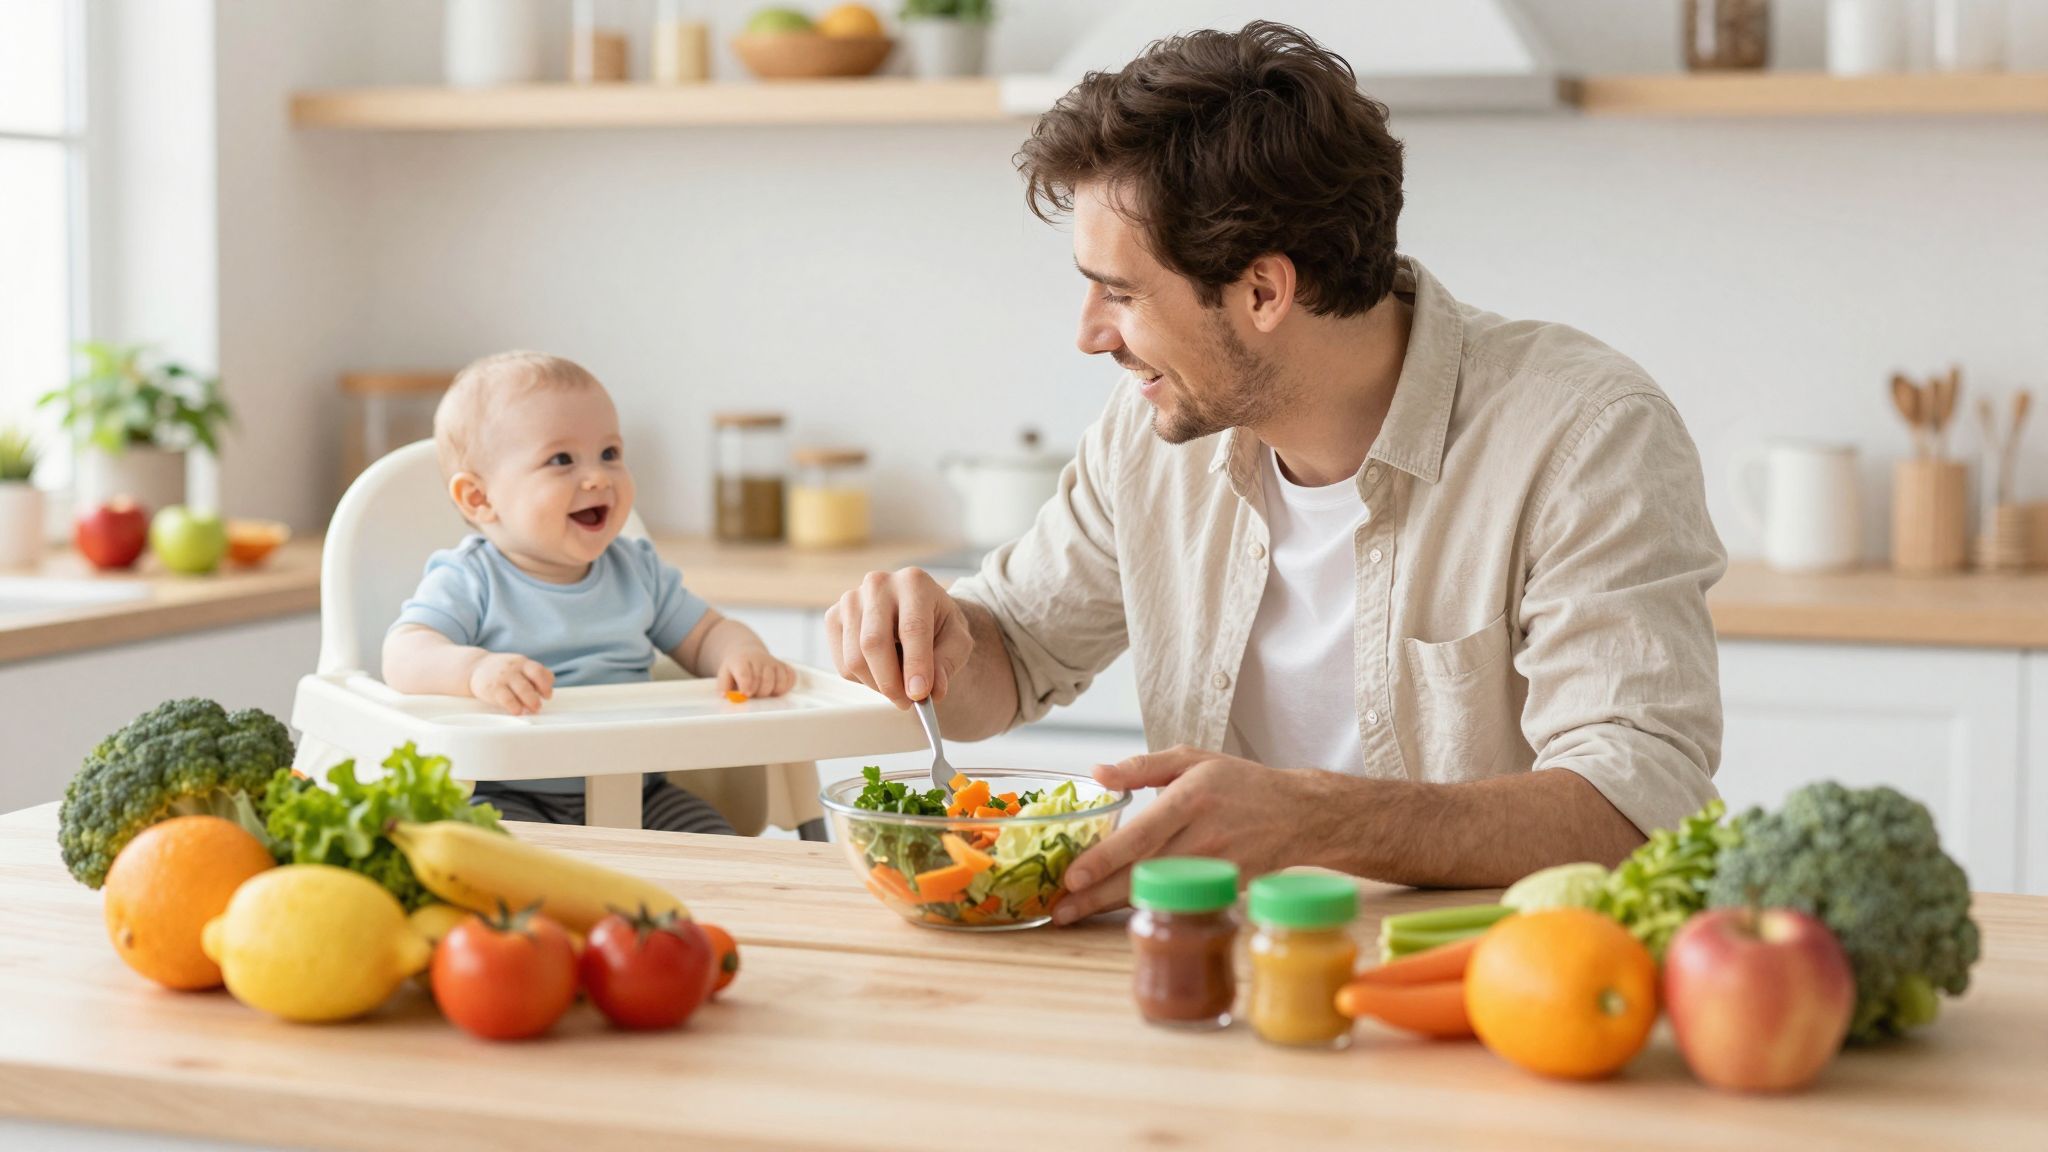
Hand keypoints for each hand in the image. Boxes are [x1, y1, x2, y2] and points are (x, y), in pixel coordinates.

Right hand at [469, 653, 553, 715]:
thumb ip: (533, 675)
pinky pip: (507, 699)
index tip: (547, 695)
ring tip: (533, 710)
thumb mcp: (518, 667)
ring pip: (522, 689)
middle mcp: (514, 668)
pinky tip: (518, 711)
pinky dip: (515, 707)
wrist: (474, 667)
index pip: (539, 671)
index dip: (546, 684)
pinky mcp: (492, 688)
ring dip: (530, 701)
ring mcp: (503, 677)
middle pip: (532, 679)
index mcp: (523, 663)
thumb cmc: (503, 671)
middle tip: (538, 706)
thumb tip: (548, 689)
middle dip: (539, 695)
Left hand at [719, 649, 795, 697]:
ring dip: (771, 691)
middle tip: (753, 694)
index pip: (746, 673)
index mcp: (742, 660)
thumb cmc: (736, 667)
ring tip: (762, 692)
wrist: (748, 652)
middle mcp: (760, 659)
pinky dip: (785, 686)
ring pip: (779, 681)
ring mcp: (774, 662)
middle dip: (759, 693)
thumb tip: (726, 696)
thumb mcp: (724, 673)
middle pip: (764, 680)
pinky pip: (790, 678)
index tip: (746, 694)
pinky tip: (775, 688)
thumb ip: (723, 686)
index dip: (747, 685)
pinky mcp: (784, 666)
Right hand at [824, 568, 973, 706]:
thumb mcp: (957, 640)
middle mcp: (878, 584)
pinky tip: (881, 670)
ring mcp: (851, 599)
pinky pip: (843, 663)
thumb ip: (948, 663)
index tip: (919, 694)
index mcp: (914, 583)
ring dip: (878, 685)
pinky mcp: (833, 617)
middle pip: (874, 643)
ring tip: (899, 686)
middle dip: (891, 682)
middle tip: (907, 702)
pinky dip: (863, 679)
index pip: (912, 628)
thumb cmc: (938, 624)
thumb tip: (933, 690)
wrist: (917, 610)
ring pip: (855, 658)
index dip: (916, 665)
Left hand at [1055, 746, 1320, 925]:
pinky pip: (1177, 899)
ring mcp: (1216, 869)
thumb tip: (1097, 774)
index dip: (1105, 859)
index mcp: (1192, 799)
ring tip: (1075, 912)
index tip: (1071, 876)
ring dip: (1112, 905)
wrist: (1300, 814)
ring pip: (1157, 892)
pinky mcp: (1225, 889)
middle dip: (1097, 895)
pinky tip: (1114, 911)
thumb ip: (1143, 766)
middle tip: (1059, 909)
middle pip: (1142, 873)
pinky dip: (1146, 906)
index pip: (1141, 835)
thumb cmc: (1240, 783)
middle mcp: (1204, 837)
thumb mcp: (1193, 758)